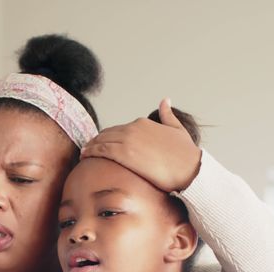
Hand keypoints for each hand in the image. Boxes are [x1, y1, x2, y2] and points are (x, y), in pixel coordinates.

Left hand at [81, 98, 201, 191]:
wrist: (190, 168)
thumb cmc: (186, 154)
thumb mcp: (177, 129)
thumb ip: (168, 115)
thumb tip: (165, 100)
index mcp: (142, 123)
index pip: (118, 129)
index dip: (108, 136)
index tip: (101, 142)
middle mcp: (132, 128)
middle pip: (107, 133)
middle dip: (96, 140)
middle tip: (88, 148)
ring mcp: (127, 140)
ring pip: (101, 141)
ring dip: (90, 146)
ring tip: (83, 153)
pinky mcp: (123, 153)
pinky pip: (101, 150)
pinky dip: (90, 152)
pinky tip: (85, 157)